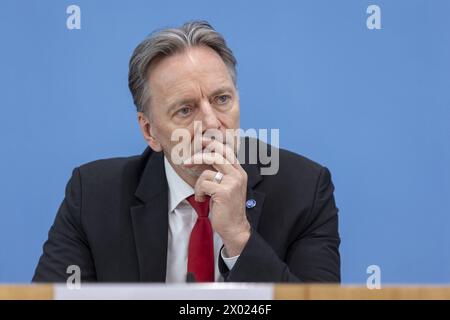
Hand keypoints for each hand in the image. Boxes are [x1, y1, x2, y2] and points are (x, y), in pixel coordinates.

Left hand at [183, 139, 249, 256]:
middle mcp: (238, 175)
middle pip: (216, 154)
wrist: (235, 228)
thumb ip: (219, 172)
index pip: (226, 150)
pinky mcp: (224, 192)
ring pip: (206, 173)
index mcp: (239, 171)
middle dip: (198, 156)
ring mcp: (232, 182)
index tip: (200, 141)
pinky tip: (203, 200)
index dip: (212, 144)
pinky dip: (199, 193)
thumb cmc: (226, 207)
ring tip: (202, 195)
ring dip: (198, 185)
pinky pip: (203, 185)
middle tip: (186, 162)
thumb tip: (202, 157)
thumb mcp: (226, 186)